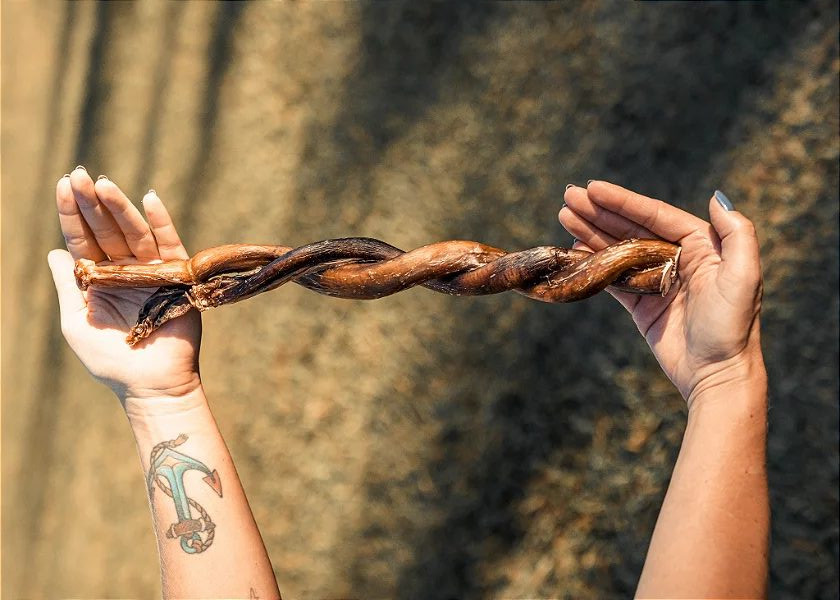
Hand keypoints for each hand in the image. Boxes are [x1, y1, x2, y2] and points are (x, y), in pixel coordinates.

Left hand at [48, 167, 201, 408]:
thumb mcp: (76, 323)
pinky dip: (160, 222)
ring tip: (102, 183)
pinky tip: (149, 198)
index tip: (64, 184)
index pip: (82, 239)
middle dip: (92, 202)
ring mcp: (152, 271)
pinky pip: (169, 244)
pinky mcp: (177, 277)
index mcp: (99, 278)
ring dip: (118, 207)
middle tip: (79, 175)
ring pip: (133, 232)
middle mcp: (125, 269)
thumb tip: (55, 252)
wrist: (150, 384)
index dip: (72, 213)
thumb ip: (68, 286)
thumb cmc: (111, 361)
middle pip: (106, 230)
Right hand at [559, 181, 763, 407]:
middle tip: (568, 197)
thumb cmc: (733, 326)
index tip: (593, 189)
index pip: (654, 215)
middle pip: (630, 227)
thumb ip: (736, 232)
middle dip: (598, 211)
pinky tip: (573, 249)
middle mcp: (678, 257)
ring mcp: (657, 280)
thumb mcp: (743, 276)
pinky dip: (592, 263)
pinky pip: (612, 277)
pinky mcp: (641, 304)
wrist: (717, 375)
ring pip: (617, 249)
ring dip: (590, 232)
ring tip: (564, 216)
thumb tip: (715, 197)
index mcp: (702, 244)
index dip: (622, 200)